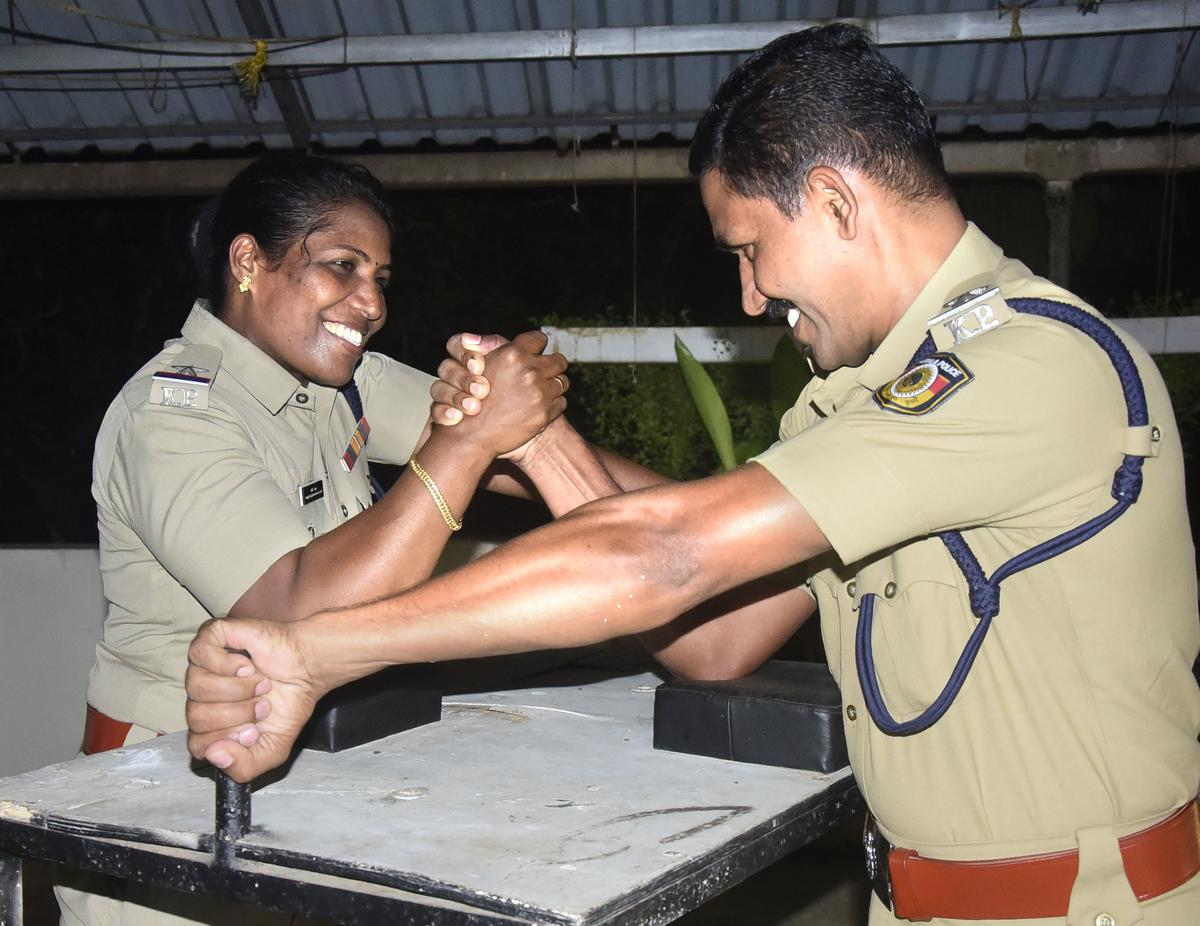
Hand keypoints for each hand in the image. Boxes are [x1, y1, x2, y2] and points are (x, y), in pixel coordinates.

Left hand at [185, 618, 324, 782]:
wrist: (309, 668)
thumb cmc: (290, 703)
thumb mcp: (273, 750)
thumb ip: (245, 767)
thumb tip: (215, 754)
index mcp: (211, 725)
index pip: (198, 744)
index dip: (227, 739)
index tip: (254, 730)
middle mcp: (201, 697)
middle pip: (196, 717)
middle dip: (236, 714)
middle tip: (262, 704)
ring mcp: (202, 666)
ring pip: (197, 687)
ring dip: (236, 689)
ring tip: (259, 684)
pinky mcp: (211, 638)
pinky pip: (201, 655)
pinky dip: (227, 664)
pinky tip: (246, 665)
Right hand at [429, 332, 508, 426]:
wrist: (512, 436)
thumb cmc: (517, 398)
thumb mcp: (515, 369)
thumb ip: (499, 349)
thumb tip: (475, 342)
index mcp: (472, 360)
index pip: (458, 345)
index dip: (464, 352)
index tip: (479, 365)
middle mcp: (458, 375)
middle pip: (447, 366)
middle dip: (464, 378)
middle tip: (482, 390)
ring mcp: (449, 395)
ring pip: (438, 388)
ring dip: (456, 397)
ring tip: (474, 407)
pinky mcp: (443, 415)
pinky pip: (435, 411)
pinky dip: (444, 413)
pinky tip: (457, 418)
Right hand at [444, 330, 568, 457]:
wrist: (474, 434)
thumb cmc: (475, 397)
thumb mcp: (482, 365)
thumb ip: (500, 349)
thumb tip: (516, 341)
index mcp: (512, 354)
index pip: (539, 339)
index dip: (539, 346)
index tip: (537, 352)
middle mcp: (528, 371)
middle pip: (559, 360)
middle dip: (553, 366)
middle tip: (545, 373)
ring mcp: (539, 392)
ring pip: (563, 382)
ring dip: (554, 386)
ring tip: (541, 392)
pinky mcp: (546, 412)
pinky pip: (561, 402)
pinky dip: (553, 404)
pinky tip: (539, 407)